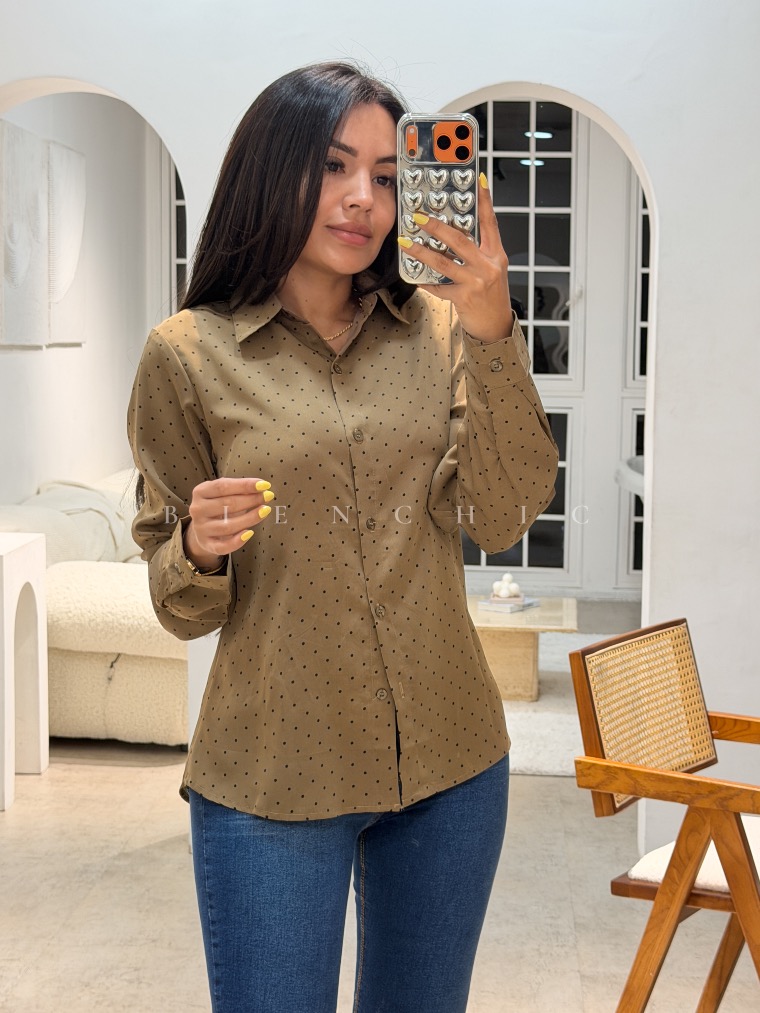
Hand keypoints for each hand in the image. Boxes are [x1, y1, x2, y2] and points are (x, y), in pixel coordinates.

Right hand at [183, 477, 274, 568]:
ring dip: (249, 518)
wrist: (203, 529)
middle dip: (251, 500)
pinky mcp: (207, 544)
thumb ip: (239, 490)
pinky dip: (237, 541)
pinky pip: (223, 546)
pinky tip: (250, 533)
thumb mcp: (223, 493)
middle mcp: (197, 510)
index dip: (244, 485)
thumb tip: (263, 488)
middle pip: (227, 504)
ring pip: (228, 526)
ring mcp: (201, 529)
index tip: (264, 485)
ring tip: (265, 511)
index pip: (223, 487)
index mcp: (200, 492)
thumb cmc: (218, 506)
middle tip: (268, 496)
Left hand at [398, 173, 511, 343]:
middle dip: (436, 226)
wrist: (496, 326)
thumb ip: (478, 252)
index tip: (478, 179)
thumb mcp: (492, 269)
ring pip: (444, 262)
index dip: (485, 200)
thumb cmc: (492, 296)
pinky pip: (439, 288)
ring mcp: (477, 282)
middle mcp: (488, 266)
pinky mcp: (465, 298)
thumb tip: (454, 233)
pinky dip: (426, 282)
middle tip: (417, 217)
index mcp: (496, 254)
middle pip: (460, 240)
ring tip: (406, 243)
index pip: (490, 222)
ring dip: (421, 252)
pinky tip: (415, 277)